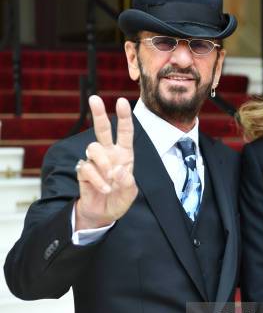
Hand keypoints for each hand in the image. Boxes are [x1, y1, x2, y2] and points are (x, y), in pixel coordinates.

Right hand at [75, 95, 137, 229]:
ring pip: (93, 147)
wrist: (103, 214)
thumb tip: (118, 170)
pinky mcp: (83, 171)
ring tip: (110, 177)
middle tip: (94, 99)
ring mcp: (94, 161)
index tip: (122, 101)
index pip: (124, 133)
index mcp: (124, 154)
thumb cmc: (119, 199)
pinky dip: (97, 180)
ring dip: (103, 162)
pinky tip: (104, 189)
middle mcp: (108, 154)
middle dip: (99, 114)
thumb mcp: (130, 193)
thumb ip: (127, 182)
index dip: (124, 117)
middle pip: (101, 129)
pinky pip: (87, 168)